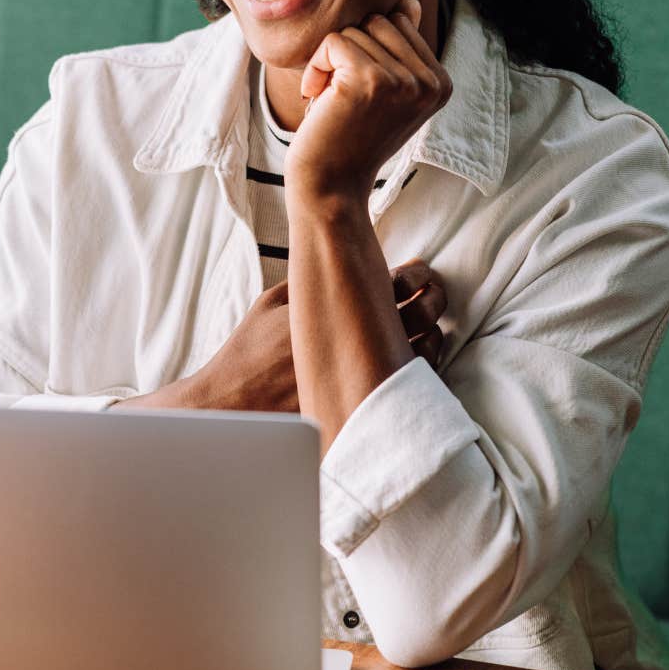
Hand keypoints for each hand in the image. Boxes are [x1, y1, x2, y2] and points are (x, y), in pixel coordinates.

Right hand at [119, 261, 447, 410]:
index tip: (419, 272)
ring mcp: (361, 376)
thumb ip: (304, 284)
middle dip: (433, 301)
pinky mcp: (364, 404)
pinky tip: (417, 361)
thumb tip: (331, 265)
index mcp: (334, 308)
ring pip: (422, 353)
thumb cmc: (247, 351)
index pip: (391, 283)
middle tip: (435, 295)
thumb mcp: (270, 303)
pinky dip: (420, 370)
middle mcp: (352, 341)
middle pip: (417, 315)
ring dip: (434, 337)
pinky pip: (408, 385)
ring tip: (433, 329)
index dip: (412, 276)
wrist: (233, 402)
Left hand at [288, 0, 451, 202]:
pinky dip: (315, 67)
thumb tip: (411, 1)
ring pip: (354, 30)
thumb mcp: (386, 91)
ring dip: (330, 62)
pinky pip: (333, 41)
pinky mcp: (370, 80)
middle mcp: (429, 81)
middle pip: (378, 21)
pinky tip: (318, 99)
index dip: (367, 51)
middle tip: (344, 96)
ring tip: (333, 101)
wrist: (330, 186)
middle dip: (349, 52)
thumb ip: (400, 48)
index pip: (399, 23)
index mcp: (440, 82)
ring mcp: (403, 81)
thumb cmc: (350, 137)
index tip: (361, 93)